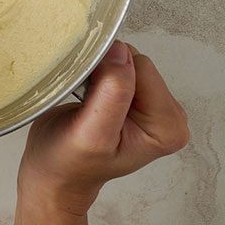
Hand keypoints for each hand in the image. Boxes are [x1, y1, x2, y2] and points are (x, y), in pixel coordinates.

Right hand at [17, 41, 188, 215]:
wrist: (55, 175)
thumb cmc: (69, 161)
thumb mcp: (90, 134)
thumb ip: (111, 94)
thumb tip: (119, 50)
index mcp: (168, 127)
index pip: (143, 70)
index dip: (110, 74)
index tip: (87, 94)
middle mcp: (169, 116)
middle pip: (138, 65)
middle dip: (107, 73)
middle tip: (84, 98)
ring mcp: (154, 107)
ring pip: (127, 62)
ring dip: (101, 72)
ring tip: (84, 97)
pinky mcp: (137, 100)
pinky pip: (119, 67)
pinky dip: (99, 73)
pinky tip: (87, 93)